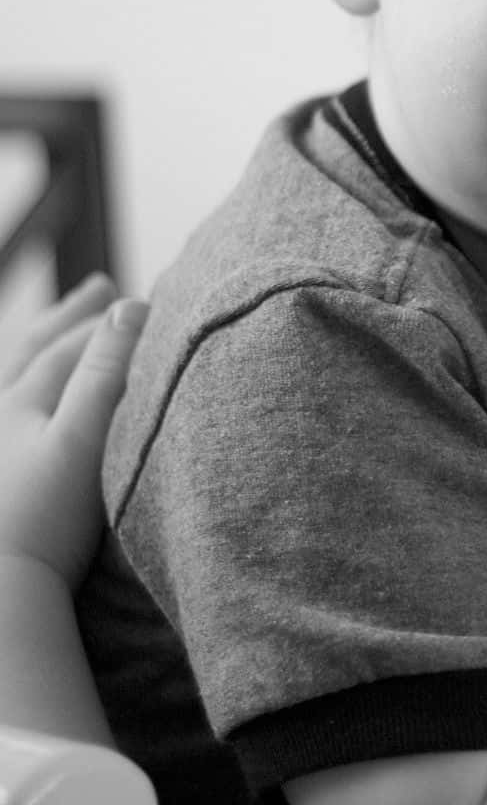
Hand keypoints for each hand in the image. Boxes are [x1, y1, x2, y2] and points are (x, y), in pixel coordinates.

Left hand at [0, 274, 145, 585]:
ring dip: (41, 351)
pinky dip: (19, 394)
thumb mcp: (83, 439)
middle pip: (34, 353)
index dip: (112, 319)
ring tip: (58, 333)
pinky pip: (6, 418)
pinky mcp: (0, 481)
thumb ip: (106, 373)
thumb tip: (131, 307)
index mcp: (20, 400)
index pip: (72, 345)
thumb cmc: (41, 520)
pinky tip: (28, 404)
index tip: (146, 297)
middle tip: (97, 292)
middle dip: (69, 320)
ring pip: (11, 381)